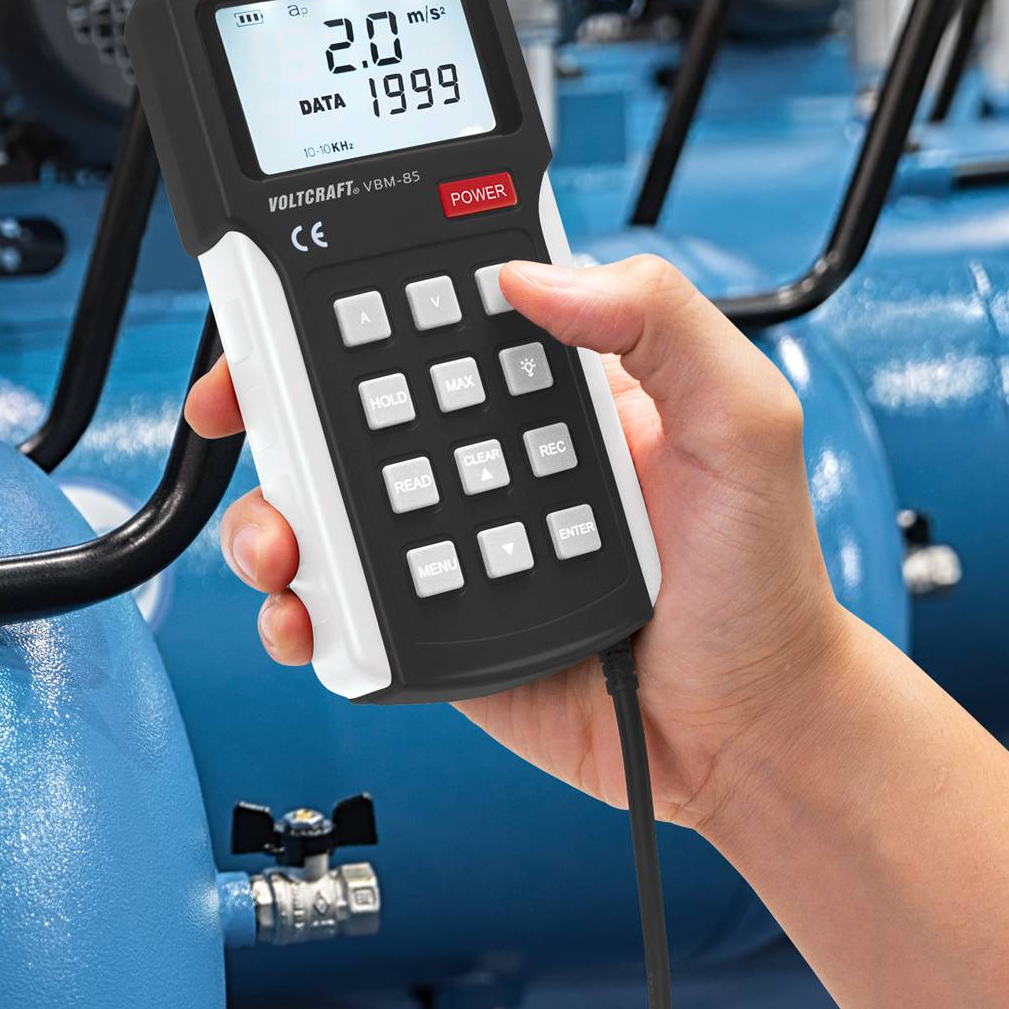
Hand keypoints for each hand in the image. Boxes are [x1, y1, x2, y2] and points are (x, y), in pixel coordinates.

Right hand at [184, 254, 859, 831]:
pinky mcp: (424, 627)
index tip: (286, 309)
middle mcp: (480, 457)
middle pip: (339, 409)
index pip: (424, 319)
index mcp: (544, 388)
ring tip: (283, 547)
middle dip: (270, 410)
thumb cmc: (765, 586)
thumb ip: (663, 321)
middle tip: (243, 419)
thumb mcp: (746, 423)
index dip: (343, 305)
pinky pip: (335, 608)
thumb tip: (534, 274)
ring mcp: (444, 542)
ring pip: (318, 509)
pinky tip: (309, 613)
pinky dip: (297, 609)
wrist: (749, 734)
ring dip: (271, 516)